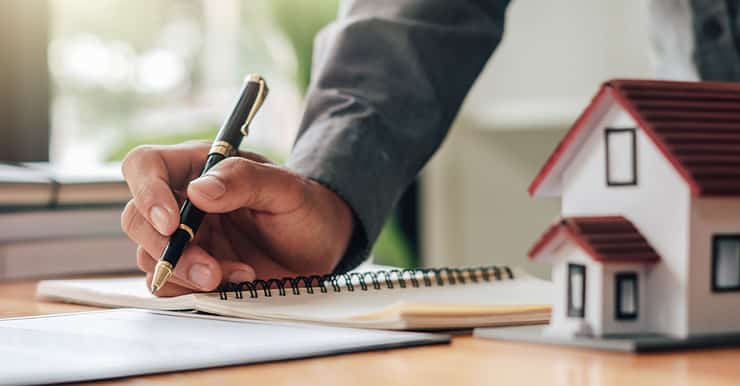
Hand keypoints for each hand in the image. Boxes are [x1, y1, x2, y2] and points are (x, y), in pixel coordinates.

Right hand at [120, 141, 353, 296]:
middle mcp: (183, 201)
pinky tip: (237, 282)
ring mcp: (186, 238)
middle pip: (136, 218)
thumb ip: (245, 180)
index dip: (147, 192)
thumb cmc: (304, 208)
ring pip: (150, 257)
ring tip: (241, 274)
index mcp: (198, 167)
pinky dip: (195, 291)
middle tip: (211, 270)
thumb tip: (199, 191)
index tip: (172, 223)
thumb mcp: (286, 188)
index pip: (145, 165)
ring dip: (188, 274)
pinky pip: (168, 284)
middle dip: (168, 249)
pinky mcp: (191, 270)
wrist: (321, 247)